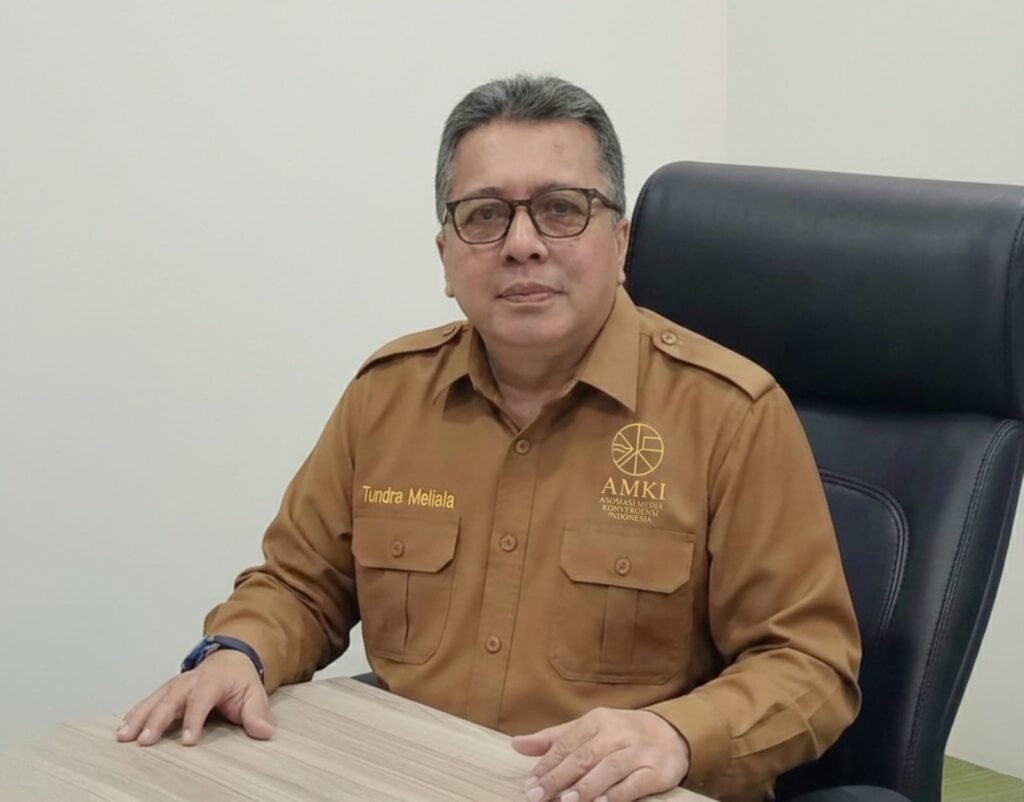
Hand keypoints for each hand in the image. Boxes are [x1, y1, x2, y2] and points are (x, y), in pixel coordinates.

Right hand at [116, 650, 271, 746]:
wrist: (231, 659)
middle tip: (145, 740)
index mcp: (213, 680)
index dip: (194, 720)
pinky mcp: (165, 691)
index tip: (188, 741)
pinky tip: (122, 728)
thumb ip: (257, 714)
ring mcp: (175, 684)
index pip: (201, 700)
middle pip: (171, 699)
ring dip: (138, 717)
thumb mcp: (255, 694)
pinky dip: (134, 714)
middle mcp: (190, 680)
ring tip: (124, 736)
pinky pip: (147, 701)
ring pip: (154, 699)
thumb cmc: (240, 681)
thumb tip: (264, 732)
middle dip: (158, 719)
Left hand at [511, 708, 688, 801]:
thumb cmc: (620, 734)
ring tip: (566, 801)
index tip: (530, 784)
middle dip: (559, 778)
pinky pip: (635, 782)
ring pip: (609, 768)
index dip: (547, 764)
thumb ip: (554, 739)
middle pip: (584, 756)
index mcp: (597, 721)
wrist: (671, 733)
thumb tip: (516, 744)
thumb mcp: (588, 729)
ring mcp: (638, 751)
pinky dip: (618, 793)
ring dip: (586, 786)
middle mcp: (617, 733)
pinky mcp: (657, 770)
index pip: (567, 743)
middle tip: (538, 796)